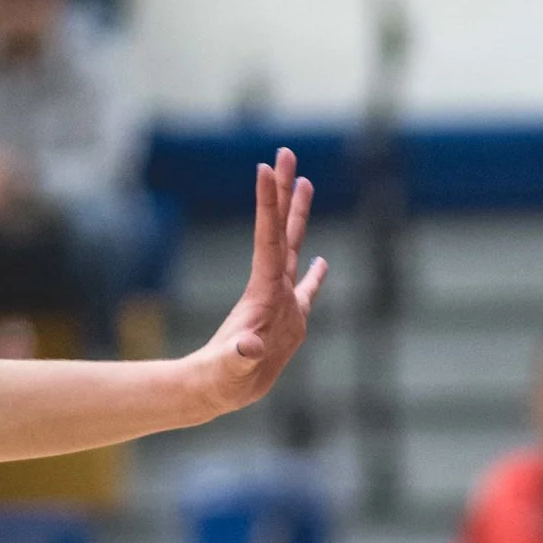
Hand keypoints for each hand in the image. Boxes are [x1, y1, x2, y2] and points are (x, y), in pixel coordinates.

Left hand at [183, 152, 326, 418]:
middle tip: (286, 152)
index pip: (268, 237)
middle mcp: (272, 287)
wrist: (218, 391)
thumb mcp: (231, 367)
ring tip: (306, 183)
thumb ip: (239, 355)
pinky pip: (307, 291)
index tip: (266, 166)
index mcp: (262, 290)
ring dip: (299, 215)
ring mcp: (282, 302)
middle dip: (284, 190)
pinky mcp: (290, 323)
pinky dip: (316, 276)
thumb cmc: (222, 379)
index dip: (268, 202)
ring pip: (294, 248)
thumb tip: (247, 346)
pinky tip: (324, 261)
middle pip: (281, 229)